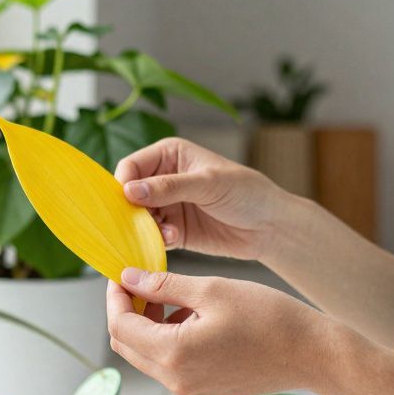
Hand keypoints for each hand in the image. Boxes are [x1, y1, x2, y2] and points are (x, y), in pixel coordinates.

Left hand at [106, 267, 338, 394]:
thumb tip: (129, 278)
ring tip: (173, 297)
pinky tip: (190, 318)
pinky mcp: (202, 393)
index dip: (115, 297)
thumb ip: (164, 285)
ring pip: (146, 356)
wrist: (312, 354)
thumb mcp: (212, 290)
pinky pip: (168, 366)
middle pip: (126, 345)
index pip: (119, 326)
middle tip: (143, 282)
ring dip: (148, 326)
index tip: (122, 274)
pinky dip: (167, 341)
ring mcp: (188, 391)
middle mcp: (175, 380)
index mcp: (173, 354)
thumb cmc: (269, 318)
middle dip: (127, 311)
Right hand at [115, 137, 291, 260]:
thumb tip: (130, 190)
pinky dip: (156, 239)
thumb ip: (168, 187)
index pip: (131, 166)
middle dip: (132, 210)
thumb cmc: (246, 192)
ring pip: (137, 217)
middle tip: (144, 222)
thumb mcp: (207, 184)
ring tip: (168, 232)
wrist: (269, 226)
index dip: (123, 183)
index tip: (126, 202)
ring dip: (146, 227)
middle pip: (129, 194)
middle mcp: (163, 178)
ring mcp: (167, 205)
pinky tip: (174, 238)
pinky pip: (152, 236)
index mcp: (169, 155)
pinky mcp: (173, 229)